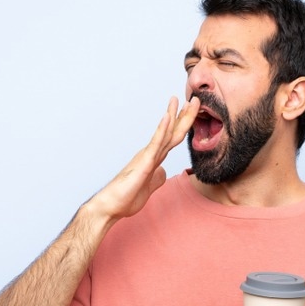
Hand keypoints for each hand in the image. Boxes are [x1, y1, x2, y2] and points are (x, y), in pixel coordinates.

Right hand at [86, 96, 198, 222]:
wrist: (110, 206)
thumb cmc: (125, 198)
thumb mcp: (148, 188)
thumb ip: (156, 178)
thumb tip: (163, 172)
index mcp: (153, 158)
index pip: (172, 138)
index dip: (182, 125)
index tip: (191, 111)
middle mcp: (151, 153)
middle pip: (172, 131)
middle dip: (184, 115)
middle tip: (193, 99)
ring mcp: (147, 156)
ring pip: (165, 133)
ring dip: (175, 116)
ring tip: (181, 100)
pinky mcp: (144, 162)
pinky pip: (155, 143)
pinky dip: (162, 129)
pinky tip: (168, 117)